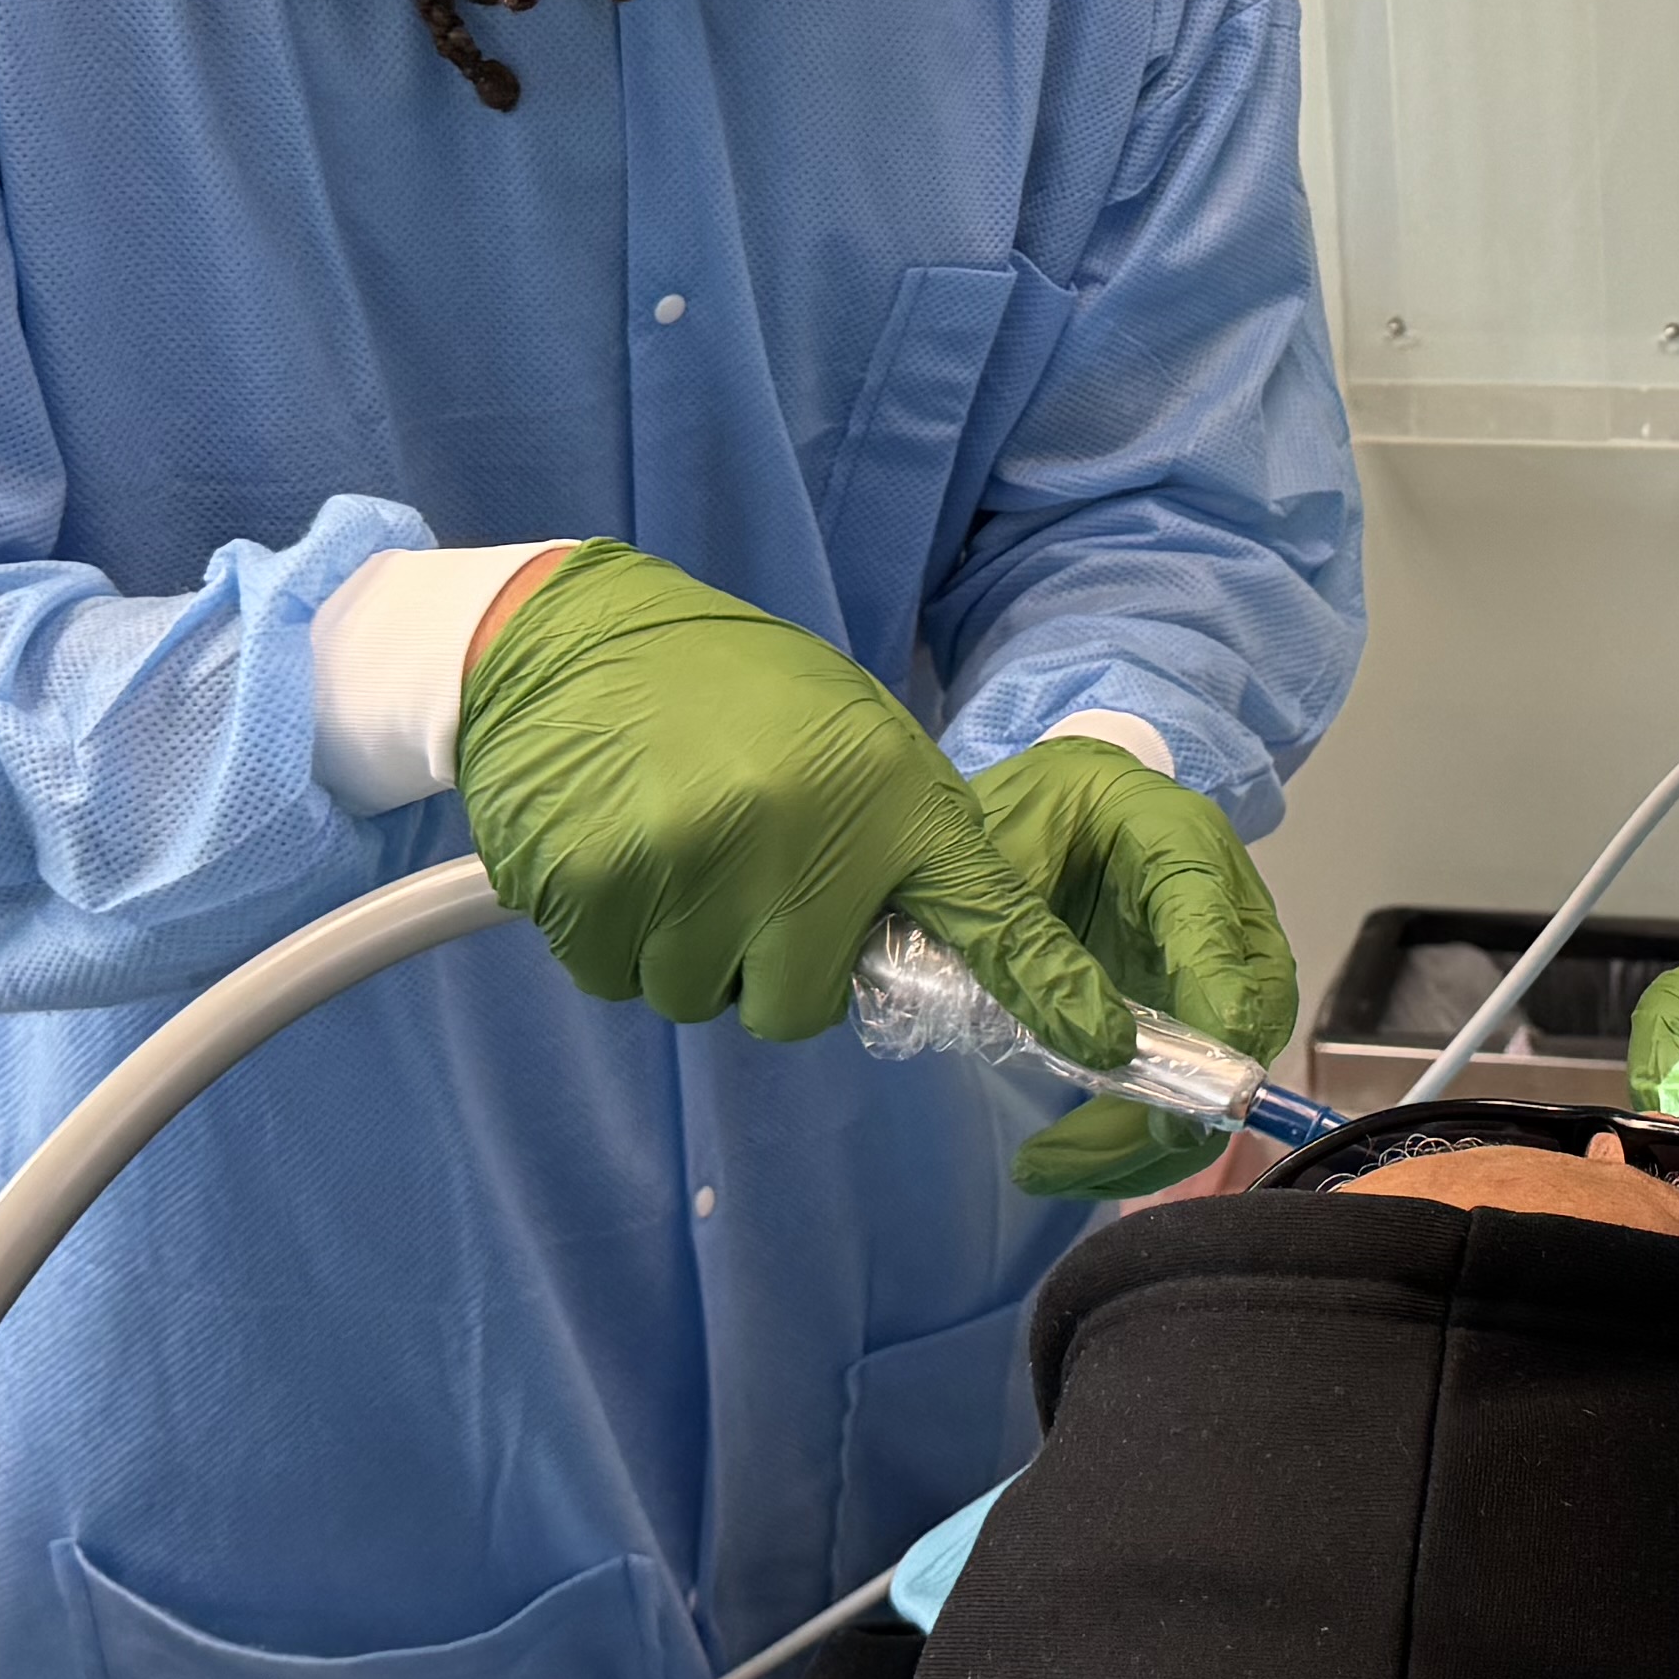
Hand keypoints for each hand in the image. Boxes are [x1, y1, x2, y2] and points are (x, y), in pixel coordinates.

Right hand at [458, 545, 1018, 1042]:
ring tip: (676, 848)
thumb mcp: (853, 737)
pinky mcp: (593, 890)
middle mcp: (800, 838)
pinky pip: (613, 981)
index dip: (1046, 984)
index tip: (1102, 1039)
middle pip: (799, 1007)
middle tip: (744, 878)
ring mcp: (691, 869)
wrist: (576, 638)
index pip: (985, 911)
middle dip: (771, 965)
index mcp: (887, 794)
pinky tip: (616, 851)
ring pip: (697, 998)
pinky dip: (611, 937)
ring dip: (684, 950)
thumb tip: (932, 949)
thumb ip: (898, 839)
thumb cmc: (732, 693)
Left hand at [957, 733, 1297, 1199]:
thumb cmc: (1040, 808)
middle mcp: (1229, 910)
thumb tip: (1088, 1046)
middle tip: (1069, 1156)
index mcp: (1186, 849)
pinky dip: (1142, 1131)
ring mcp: (1221, 962)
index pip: (1227, 949)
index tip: (1167, 1106)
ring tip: (1049, 1168)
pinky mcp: (1197, 1001)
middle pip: (1248, 1027)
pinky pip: (1196, 1080)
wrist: (1070, 791)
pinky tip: (1072, 1152)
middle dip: (1174, 1114)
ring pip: (1229, 1070)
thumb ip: (1030, 938)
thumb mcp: (1007, 850)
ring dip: (1152, 1141)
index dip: (1213, 1031)